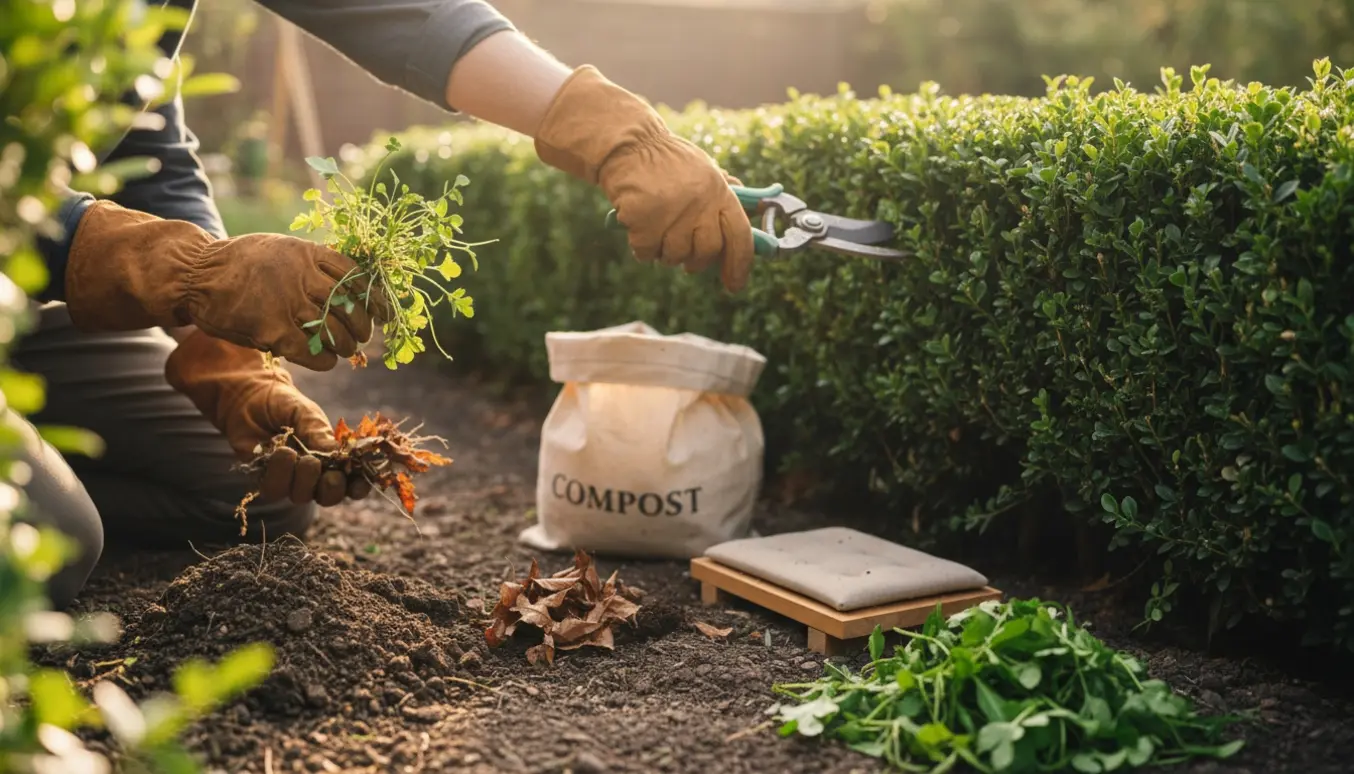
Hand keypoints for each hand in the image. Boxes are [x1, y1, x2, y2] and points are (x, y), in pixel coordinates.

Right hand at [65, 200, 388, 370]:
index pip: (360, 279)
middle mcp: (305, 279)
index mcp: (311, 255)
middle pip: (354, 311)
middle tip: (361, 336)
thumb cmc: (242, 262)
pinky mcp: (276, 334)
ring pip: (340, 335)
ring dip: (347, 347)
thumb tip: (354, 282)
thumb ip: (316, 263)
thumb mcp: (284, 249)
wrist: (198, 275)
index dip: (377, 300)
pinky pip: (317, 355)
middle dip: (363, 328)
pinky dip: (327, 361)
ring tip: (343, 349)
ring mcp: (291, 307)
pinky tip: (325, 360)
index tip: (384, 313)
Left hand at [164, 329, 371, 506]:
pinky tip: (276, 451)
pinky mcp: (265, 479)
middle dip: (329, 488)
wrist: (248, 397)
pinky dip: (277, 473)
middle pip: (328, 497)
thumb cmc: (283, 403)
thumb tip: (338, 456)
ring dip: (299, 477)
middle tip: (318, 465)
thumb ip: (321, 434)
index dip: (358, 488)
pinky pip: (274, 491)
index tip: (358, 485)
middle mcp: (314, 473)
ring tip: (289, 451)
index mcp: (332, 458)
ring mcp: (289, 479)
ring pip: (301, 496)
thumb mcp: (307, 414)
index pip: (351, 482)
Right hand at [532, 67, 755, 292]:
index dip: (740, 265)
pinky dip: (641, 247)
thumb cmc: (666, 160)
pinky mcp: (644, 218)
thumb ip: (723, 192)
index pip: (740, 235)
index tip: (734, 285)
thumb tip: (753, 210)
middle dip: (695, 262)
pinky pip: (646, 252)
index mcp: (719, 190)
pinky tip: (638, 227)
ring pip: (675, 256)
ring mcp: (672, 211)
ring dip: (664, 252)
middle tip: (684, 257)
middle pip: (706, 252)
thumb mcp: (703, 169)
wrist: (628, 144)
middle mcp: (700, 202)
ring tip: (657, 231)